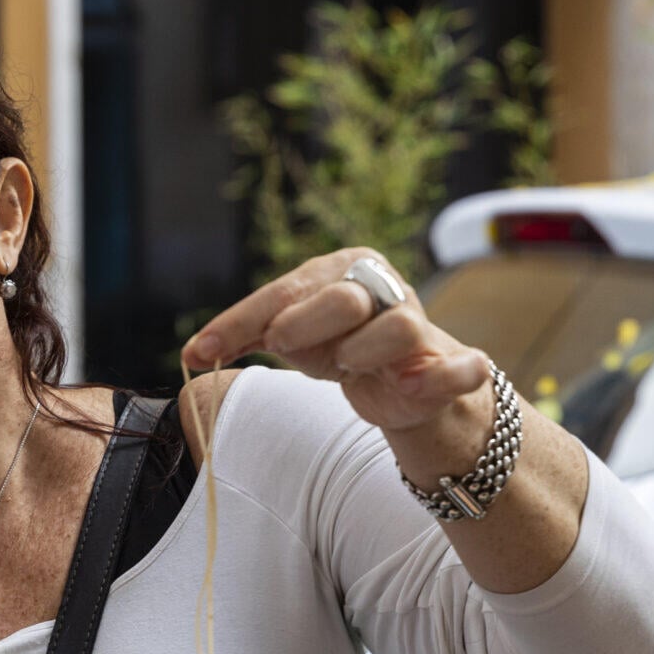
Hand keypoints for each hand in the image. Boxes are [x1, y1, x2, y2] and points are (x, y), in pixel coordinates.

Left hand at [182, 248, 488, 432]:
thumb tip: (192, 351)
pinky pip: (460, 368)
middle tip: (283, 343)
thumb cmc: (338, 345)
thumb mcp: (288, 336)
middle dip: (305, 323)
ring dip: (365, 351)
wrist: (403, 383)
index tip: (200, 349)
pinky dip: (447, 375)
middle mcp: (383, 290)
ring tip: (347, 366)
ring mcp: (420, 326)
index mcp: (341, 270)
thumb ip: (245, 335)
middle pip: (343, 298)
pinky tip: (421, 382)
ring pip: (398, 328)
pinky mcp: (449, 366)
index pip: (282, 292)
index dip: (239, 321)